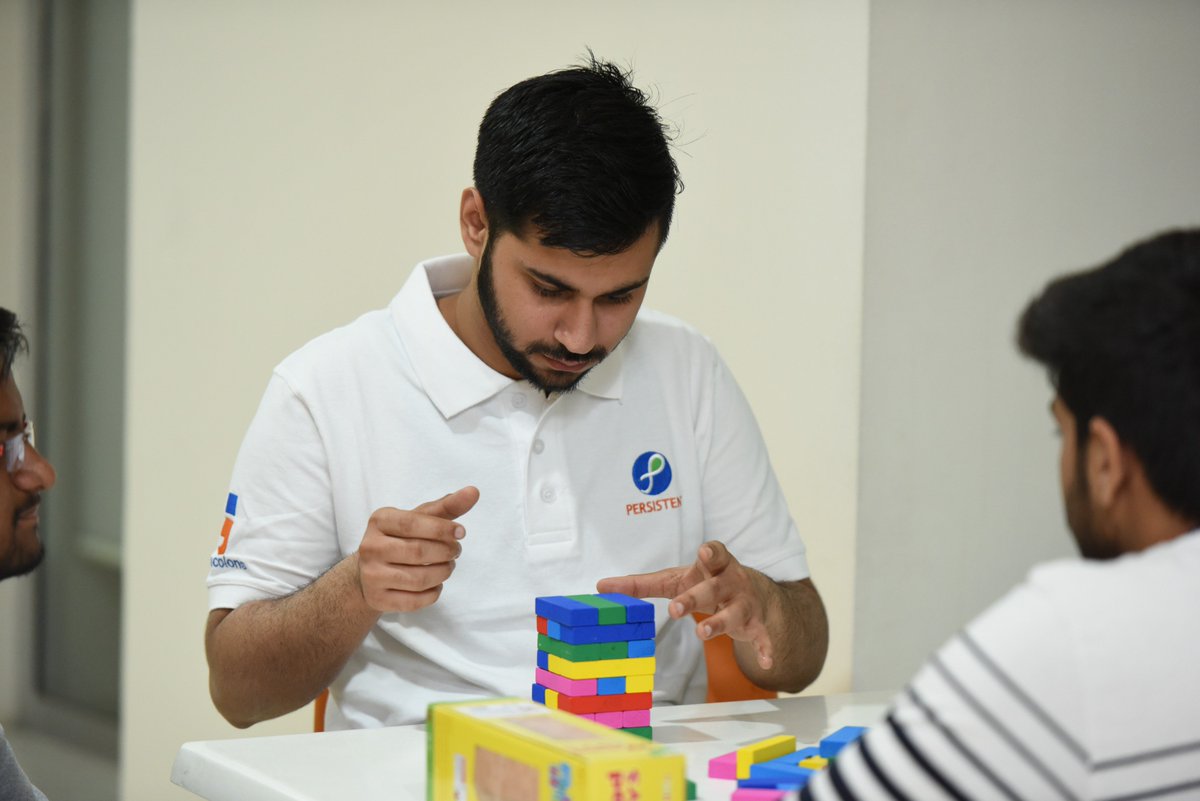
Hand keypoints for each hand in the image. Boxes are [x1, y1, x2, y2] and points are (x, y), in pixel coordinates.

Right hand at [356, 486, 479, 611]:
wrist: (371, 571)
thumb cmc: (402, 538)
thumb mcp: (420, 519)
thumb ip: (447, 506)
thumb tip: (474, 491)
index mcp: (379, 521)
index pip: (412, 523)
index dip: (441, 529)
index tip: (462, 532)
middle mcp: (370, 547)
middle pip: (417, 552)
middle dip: (445, 552)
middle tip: (455, 552)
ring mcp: (371, 575)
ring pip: (418, 579)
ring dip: (443, 573)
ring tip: (448, 566)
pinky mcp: (377, 599)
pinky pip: (414, 601)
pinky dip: (433, 593)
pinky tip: (436, 584)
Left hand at [597, 540, 778, 669]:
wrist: (753, 594)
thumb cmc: (706, 582)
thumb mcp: (676, 579)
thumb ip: (641, 584)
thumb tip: (601, 587)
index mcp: (714, 566)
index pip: (716, 553)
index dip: (711, 553)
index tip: (704, 553)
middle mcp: (732, 582)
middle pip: (713, 589)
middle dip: (696, 597)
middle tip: (676, 607)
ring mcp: (745, 604)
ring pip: (733, 613)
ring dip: (719, 623)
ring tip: (701, 632)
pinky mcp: (757, 625)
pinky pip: (763, 637)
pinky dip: (766, 648)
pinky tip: (766, 662)